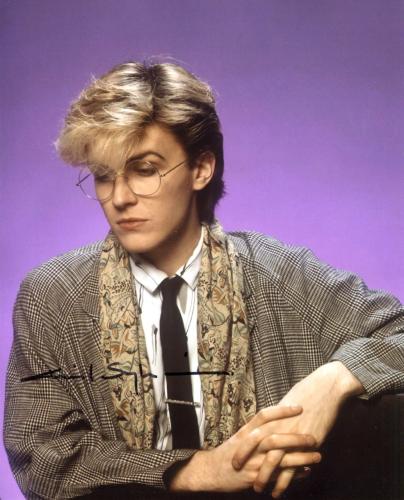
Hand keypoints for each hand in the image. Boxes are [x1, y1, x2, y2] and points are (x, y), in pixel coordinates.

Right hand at [169, 405, 319, 491]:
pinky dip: (293, 474)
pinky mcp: (254, 477)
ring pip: (279, 458)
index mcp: (246, 432)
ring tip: (317, 455)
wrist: (211, 471)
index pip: (265, 416)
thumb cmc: (228, 453)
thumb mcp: (240, 437)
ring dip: (300, 457)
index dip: (282, 411)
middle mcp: (250, 445)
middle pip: (275, 437)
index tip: (300, 407)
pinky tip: (306, 472)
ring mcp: (252, 462)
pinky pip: (277, 476)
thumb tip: (279, 423)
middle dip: (296, 437)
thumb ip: (257, 430)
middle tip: (313, 435)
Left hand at [233, 361, 363, 496]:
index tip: (234, 456)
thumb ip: (276, 416)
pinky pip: (292, 467)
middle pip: (257, 445)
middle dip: (245, 459)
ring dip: (264, 476)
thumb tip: (268, 422)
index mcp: (274, 417)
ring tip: (258, 489)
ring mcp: (292, 435)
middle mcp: (280, 426)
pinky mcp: (306, 445)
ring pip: (273, 460)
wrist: (325, 390)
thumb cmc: (306, 393)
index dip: (242, 446)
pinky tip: (279, 491)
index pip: (252, 433)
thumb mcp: (287, 403)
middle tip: (237, 472)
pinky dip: (284, 482)